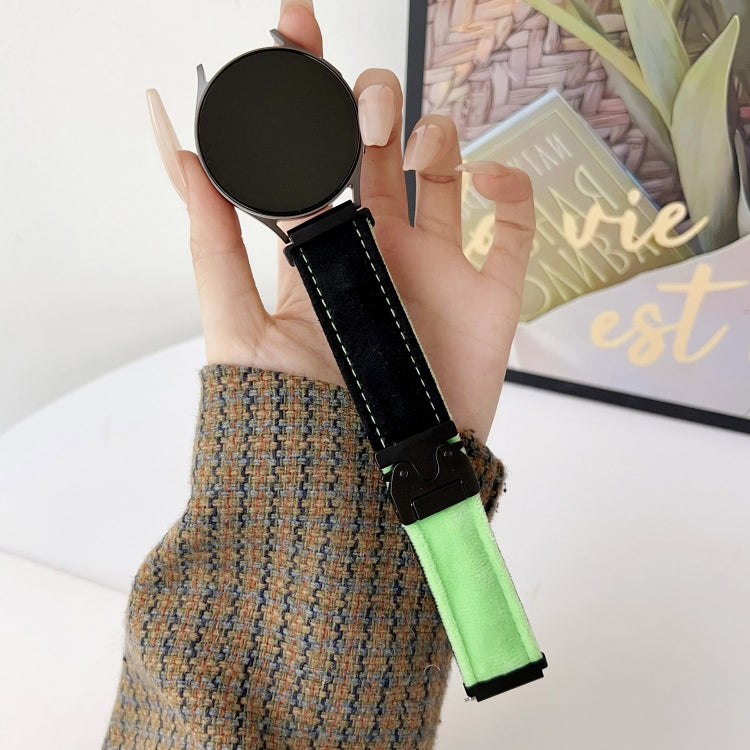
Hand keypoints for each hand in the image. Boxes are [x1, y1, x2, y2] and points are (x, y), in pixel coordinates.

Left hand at [147, 0, 533, 442]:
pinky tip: (489, 179)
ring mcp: (437, 267)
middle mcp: (378, 246)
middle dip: (369, 101)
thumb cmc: (299, 417)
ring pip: (446, 168)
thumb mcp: (240, 325)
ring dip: (434, 131)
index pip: (311, 150)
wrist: (365, 487)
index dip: (302, 86)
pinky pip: (516, 227)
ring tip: (414, 147)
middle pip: (379, 145)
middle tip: (359, 109)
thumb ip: (212, 241)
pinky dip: (512, 187)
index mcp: (321, 247)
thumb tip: (178, 148)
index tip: (291, 26)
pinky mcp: (489, 296)